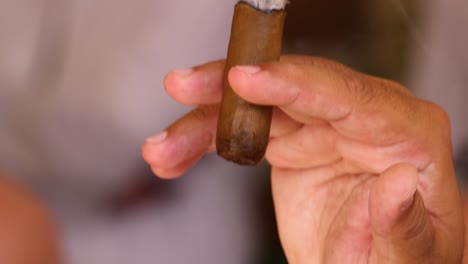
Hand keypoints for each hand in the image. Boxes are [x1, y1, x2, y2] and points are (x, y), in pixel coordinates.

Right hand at [142, 56, 463, 262]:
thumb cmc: (402, 258)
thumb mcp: (409, 255)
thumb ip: (403, 222)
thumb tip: (395, 183)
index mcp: (404, 133)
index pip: (345, 94)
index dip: (291, 82)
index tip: (242, 79)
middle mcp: (360, 118)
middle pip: (289, 89)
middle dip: (229, 89)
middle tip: (184, 86)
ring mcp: (323, 128)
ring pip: (255, 108)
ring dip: (205, 123)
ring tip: (164, 149)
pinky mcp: (293, 142)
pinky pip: (243, 131)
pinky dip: (207, 141)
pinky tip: (177, 155)